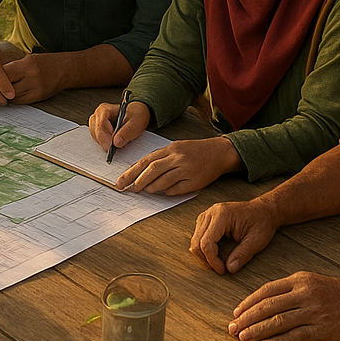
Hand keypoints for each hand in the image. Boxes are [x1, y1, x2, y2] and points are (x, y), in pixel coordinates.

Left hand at [2, 53, 64, 104]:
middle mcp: (32, 78)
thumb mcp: (28, 59)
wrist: (64, 70)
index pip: (5, 73)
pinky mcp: (38, 98)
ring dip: (5, 95)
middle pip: (8, 87)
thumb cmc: (44, 62)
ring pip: (13, 97)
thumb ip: (13, 67)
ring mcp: (36, 90)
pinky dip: (14, 99)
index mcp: (28, 65)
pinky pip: (21, 101)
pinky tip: (11, 95)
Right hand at [88, 100, 150, 151]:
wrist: (136, 116)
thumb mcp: (135, 123)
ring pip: (95, 136)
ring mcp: (96, 123)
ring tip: (117, 142)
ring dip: (104, 142)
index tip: (110, 147)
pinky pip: (97, 139)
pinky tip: (112, 144)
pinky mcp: (97, 130)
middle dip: (104, 141)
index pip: (100, 125)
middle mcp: (98, 115)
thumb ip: (126, 132)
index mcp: (105, 109)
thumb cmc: (135, 116)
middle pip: (95, 131)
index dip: (104, 137)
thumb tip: (116, 142)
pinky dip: (103, 143)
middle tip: (115, 147)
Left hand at [116, 136, 241, 194]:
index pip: (146, 161)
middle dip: (137, 181)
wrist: (219, 152)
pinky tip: (163, 192)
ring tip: (144, 191)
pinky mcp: (195, 181)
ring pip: (163, 181)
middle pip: (152, 170)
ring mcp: (186, 169)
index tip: (121, 181)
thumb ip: (160, 158)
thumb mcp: (176, 148)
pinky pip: (177, 189)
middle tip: (129, 189)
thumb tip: (141, 173)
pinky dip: (168, 192)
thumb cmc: (194, 151)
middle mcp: (177, 158)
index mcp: (170, 149)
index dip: (131, 172)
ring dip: (151, 188)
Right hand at [189, 198, 278, 274]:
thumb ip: (242, 255)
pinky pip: (198, 235)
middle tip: (220, 269)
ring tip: (218, 262)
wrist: (263, 210)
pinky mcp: (207, 219)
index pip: (207, 242)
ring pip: (195, 239)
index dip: (212, 260)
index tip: (223, 270)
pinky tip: (216, 253)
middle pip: (197, 241)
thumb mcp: (256, 241)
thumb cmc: (261, 223)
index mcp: (222, 215)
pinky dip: (204, 247)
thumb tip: (230, 269)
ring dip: (203, 254)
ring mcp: (207, 214)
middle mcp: (211, 213)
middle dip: (206, 259)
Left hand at [228, 272, 339, 340]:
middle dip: (247, 318)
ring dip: (258, 330)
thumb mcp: (310, 281)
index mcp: (297, 280)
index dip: (248, 303)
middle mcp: (303, 294)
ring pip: (278, 321)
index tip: (236, 313)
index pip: (266, 291)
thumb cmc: (335, 291)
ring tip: (243, 338)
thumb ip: (288, 288)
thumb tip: (264, 300)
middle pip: (268, 306)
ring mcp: (312, 312)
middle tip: (233, 328)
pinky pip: (297, 336)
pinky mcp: (322, 329)